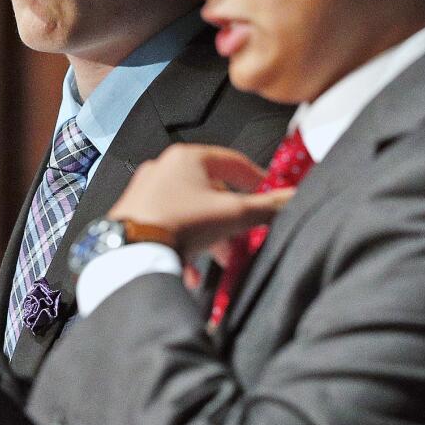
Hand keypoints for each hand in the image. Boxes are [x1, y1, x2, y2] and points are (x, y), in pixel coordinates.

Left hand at [108, 144, 294, 256]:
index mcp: (188, 157)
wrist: (132, 252)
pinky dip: (185, 242)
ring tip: (219, 257)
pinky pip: (169, 224)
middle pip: (211, 190)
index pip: (234, 162)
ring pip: (190, 210)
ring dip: (210, 233)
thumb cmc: (178, 223)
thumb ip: (267, 206)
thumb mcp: (233, 215)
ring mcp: (147, 190)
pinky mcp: (135, 213)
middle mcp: (164, 168)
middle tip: (244, 234)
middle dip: (231, 217)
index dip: (257, 179)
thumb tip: (293, 198)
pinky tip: (191, 267)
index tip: (268, 194)